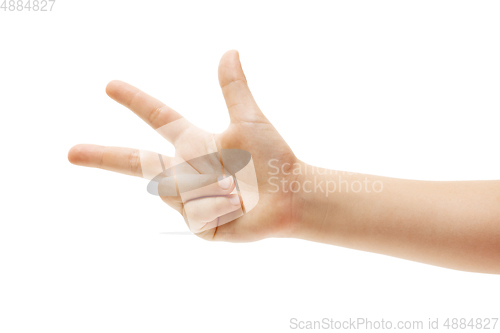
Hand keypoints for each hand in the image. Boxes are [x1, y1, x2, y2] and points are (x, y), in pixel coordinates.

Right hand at [68, 50, 300, 241]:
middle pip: (138, 162)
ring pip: (177, 186)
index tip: (109, 85)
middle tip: (70, 153)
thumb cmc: (273, 159)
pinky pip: (194, 210)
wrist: (291, 198)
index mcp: (195, 143)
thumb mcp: (249, 121)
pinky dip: (217, 204)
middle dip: (103, 156)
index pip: (159, 119)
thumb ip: (233, 89)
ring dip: (208, 183)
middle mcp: (187, 170)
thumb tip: (229, 51)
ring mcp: (190, 199)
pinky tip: (235, 207)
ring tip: (236, 188)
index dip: (135, 101)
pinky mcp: (198, 223)